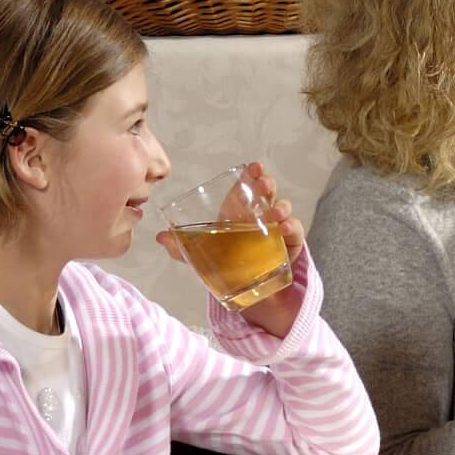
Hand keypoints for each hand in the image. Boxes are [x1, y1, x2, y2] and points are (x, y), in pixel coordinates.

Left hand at [156, 161, 304, 262]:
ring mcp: (276, 227)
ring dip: (281, 207)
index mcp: (239, 210)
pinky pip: (295, 231)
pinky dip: (292, 227)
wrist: (247, 286)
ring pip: (283, 208)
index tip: (253, 167)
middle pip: (267, 192)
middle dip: (267, 184)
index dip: (251, 174)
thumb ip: (182, 246)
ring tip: (274, 214)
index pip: (247, 185)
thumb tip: (160, 236)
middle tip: (263, 185)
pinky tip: (284, 229)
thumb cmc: (226, 261)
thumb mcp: (201, 254)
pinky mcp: (289, 244)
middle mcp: (260, 214)